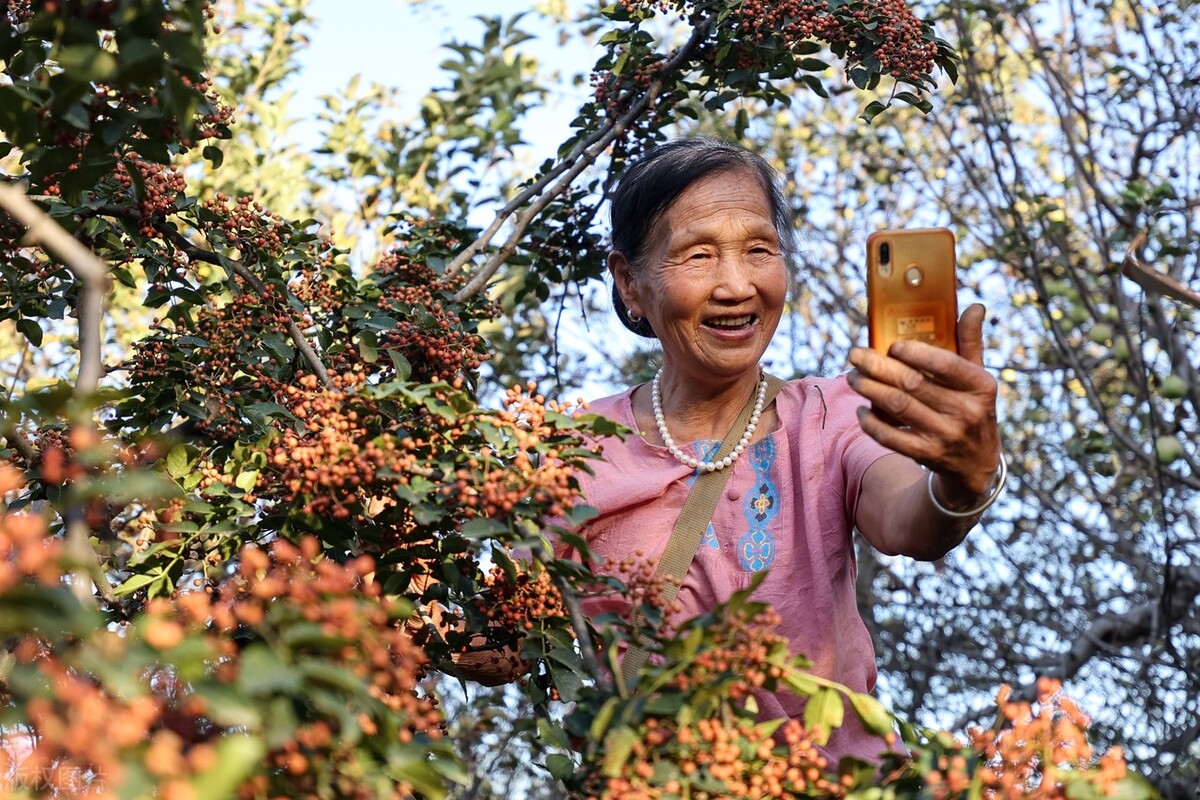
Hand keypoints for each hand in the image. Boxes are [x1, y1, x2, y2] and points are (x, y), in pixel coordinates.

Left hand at [847, 304, 1000, 503]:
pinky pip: (891, 437)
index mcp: (980, 386)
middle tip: (854, 355)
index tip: (891, 345)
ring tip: (852, 377)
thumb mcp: (977, 378)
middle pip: (912, 384)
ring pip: (898, 407)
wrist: (976, 464)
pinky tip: (860, 410)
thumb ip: (971, 342)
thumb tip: (974, 306)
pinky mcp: (927, 455)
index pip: (946, 364)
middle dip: (877, 367)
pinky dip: (871, 423)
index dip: (916, 353)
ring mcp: (945, 435)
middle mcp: (965, 411)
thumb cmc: (971, 408)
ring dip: (869, 389)